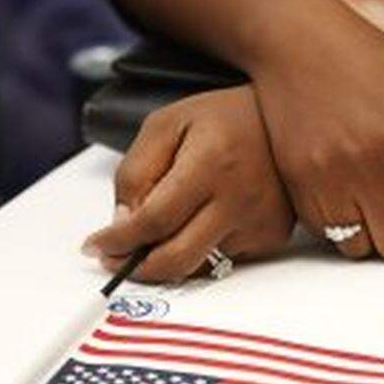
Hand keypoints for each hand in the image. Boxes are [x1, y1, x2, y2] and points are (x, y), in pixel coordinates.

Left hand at [81, 86, 293, 282]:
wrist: (285, 117)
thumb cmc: (225, 117)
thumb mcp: (165, 125)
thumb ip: (136, 172)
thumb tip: (124, 223)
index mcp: (211, 162)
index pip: (153, 221)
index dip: (118, 239)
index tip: (99, 245)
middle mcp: (239, 197)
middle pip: (177, 259)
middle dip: (138, 267)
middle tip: (117, 258)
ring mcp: (259, 221)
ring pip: (199, 263)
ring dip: (172, 252)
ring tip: (171, 220)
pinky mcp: (271, 236)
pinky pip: (224, 259)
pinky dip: (203, 247)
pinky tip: (207, 216)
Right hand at [247, 0, 383, 259]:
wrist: (296, 41)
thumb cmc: (369, 60)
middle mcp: (365, 163)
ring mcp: (325, 176)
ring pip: (360, 247)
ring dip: (375, 234)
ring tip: (379, 204)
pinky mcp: (295, 181)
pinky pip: (325, 233)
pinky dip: (342, 226)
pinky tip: (350, 197)